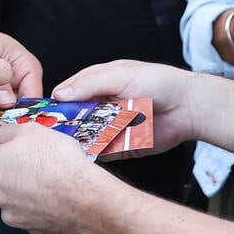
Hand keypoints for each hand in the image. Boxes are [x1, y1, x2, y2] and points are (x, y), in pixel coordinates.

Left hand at [0, 123, 107, 233]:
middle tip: (24, 157)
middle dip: (0, 167)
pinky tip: (51, 193)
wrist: (86, 198)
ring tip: (43, 175)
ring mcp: (9, 214)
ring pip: (5, 195)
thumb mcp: (29, 130)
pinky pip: (24, 211)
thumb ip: (3, 134)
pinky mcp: (27, 228)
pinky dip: (32, 203)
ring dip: (17, 186)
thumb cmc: (57, 161)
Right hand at [52, 59, 196, 153]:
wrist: (189, 107)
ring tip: (69, 150)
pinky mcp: (121, 146)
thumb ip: (90, 83)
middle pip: (72, 120)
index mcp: (96, 85)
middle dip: (63, 129)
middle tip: (55, 137)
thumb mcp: (120, 75)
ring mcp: (109, 128)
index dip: (54, 106)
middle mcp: (99, 107)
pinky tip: (87, 157)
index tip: (44, 118)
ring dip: (78, 144)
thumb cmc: (157, 82)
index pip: (66, 96)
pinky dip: (95, 156)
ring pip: (84, 138)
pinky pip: (102, 153)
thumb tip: (60, 93)